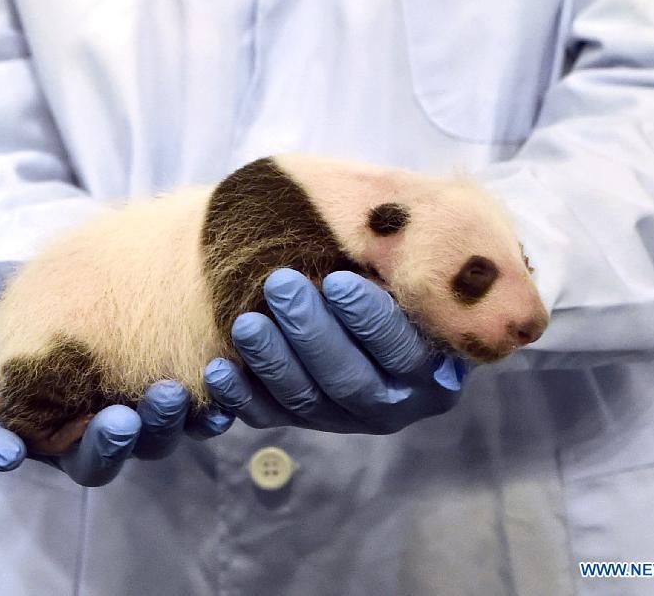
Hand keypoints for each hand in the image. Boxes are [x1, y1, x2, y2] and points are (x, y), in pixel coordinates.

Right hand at [0, 261, 233, 486]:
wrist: (130, 279)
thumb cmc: (62, 291)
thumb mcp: (25, 286)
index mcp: (36, 411)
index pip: (10, 442)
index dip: (3, 447)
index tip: (5, 450)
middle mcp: (88, 430)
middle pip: (92, 457)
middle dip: (104, 442)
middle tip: (119, 421)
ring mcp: (141, 425)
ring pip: (151, 442)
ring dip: (160, 424)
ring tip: (172, 394)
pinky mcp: (188, 412)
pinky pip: (201, 424)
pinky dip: (211, 415)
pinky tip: (220, 406)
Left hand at [204, 268, 466, 433]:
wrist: (373, 309)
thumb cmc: (396, 278)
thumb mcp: (411, 270)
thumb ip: (401, 263)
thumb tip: (380, 233)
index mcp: (434, 371)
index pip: (401, 351)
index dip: (369, 319)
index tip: (336, 281)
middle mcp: (394, 405)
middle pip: (349, 381)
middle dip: (311, 333)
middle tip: (280, 285)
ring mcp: (345, 420)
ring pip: (306, 401)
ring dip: (273, 361)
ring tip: (246, 323)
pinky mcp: (303, 421)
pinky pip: (269, 416)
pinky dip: (241, 396)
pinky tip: (219, 369)